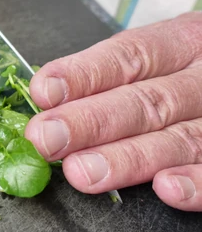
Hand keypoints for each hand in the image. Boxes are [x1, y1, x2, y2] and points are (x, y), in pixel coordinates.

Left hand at [24, 12, 201, 210]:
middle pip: (146, 101)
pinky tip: (166, 188)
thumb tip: (49, 101)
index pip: (128, 56)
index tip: (43, 92)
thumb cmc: (190, 71)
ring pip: (180, 139)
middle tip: (47, 140)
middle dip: (91, 122)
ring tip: (82, 173)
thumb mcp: (163, 55)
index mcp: (182, 42)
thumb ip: (111, 76)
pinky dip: (197, 183)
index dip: (84, 75)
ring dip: (127, 159)